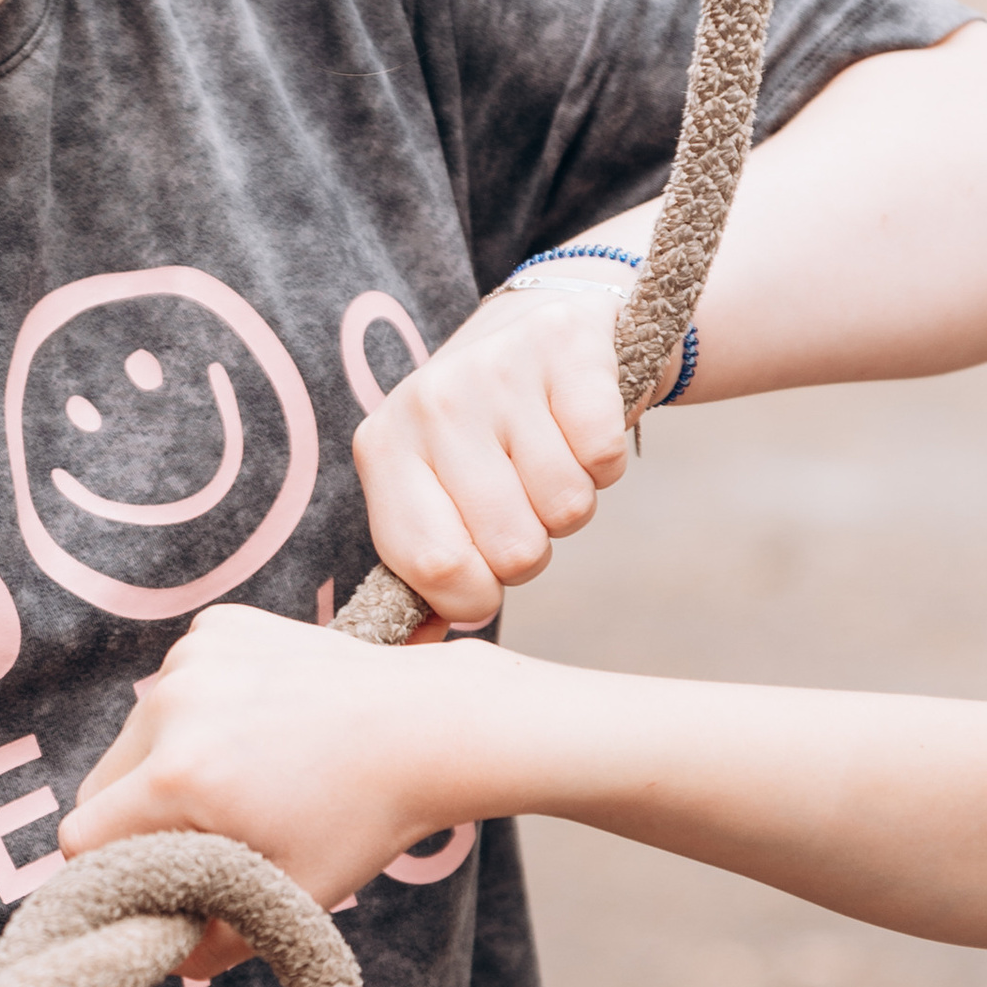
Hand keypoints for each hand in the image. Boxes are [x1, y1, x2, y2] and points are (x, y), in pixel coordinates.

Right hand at [63, 607, 505, 910]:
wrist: (430, 726)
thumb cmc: (366, 819)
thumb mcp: (290, 900)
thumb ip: (213, 945)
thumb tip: (165, 957)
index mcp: (178, 778)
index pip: (83, 837)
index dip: (111, 871)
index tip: (154, 882)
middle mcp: (170, 707)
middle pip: (102, 782)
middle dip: (137, 817)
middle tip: (204, 834)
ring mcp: (192, 657)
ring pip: (138, 732)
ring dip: (168, 760)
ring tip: (249, 774)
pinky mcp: (216, 627)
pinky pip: (177, 685)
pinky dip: (202, 710)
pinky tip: (264, 724)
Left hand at [353, 275, 657, 623]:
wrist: (536, 332)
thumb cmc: (480, 443)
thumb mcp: (431, 493)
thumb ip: (424, 572)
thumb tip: (421, 654)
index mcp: (382, 448)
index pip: (432, 564)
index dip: (473, 597)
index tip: (485, 583)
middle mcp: (431, 402)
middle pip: (512, 548)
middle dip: (530, 549)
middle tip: (520, 503)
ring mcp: (497, 369)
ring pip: (566, 509)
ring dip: (569, 503)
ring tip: (545, 461)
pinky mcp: (567, 346)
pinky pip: (604, 458)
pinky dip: (604, 463)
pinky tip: (576, 430)